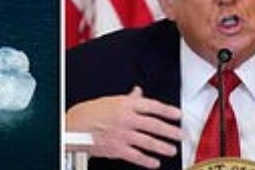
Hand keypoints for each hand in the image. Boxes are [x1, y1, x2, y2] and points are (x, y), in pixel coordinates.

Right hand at [65, 86, 182, 168]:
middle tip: (181, 135)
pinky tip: (155, 163)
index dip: (167, 111)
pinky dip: (147, 161)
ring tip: (172, 150)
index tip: (178, 115)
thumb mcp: (110, 101)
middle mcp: (126, 119)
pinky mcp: (117, 148)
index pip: (151, 106)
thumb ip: (128, 99)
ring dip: (162, 147)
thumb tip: (138, 92)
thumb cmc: (89, 113)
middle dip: (170, 131)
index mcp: (125, 105)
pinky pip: (136, 156)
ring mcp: (122, 134)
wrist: (73, 127)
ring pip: (148, 141)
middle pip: (154, 125)